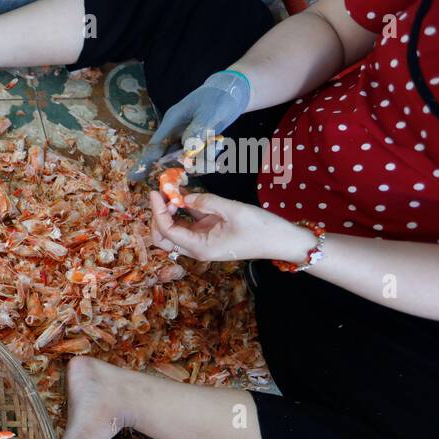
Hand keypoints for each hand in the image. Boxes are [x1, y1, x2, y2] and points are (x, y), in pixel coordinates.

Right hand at [130, 70, 250, 181]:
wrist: (233, 92)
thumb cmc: (218, 97)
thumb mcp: (209, 112)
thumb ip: (198, 131)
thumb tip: (187, 150)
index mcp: (172, 122)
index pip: (155, 146)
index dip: (144, 162)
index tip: (134, 177)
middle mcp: (176, 133)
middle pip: (169, 157)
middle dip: (183, 164)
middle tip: (197, 165)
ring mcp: (187, 139)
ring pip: (186, 160)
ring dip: (202, 159)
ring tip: (216, 144)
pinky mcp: (198, 144)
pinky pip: (199, 159)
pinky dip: (210, 157)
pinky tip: (219, 144)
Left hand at [149, 191, 315, 263]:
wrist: (283, 241)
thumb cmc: (261, 229)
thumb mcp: (233, 210)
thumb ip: (206, 202)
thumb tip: (184, 197)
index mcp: (199, 248)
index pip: (167, 231)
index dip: (158, 211)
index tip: (155, 192)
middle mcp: (197, 248)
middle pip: (163, 236)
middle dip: (158, 216)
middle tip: (162, 194)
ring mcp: (202, 241)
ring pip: (174, 229)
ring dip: (169, 212)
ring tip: (172, 190)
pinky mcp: (209, 233)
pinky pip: (189, 222)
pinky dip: (183, 209)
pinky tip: (184, 194)